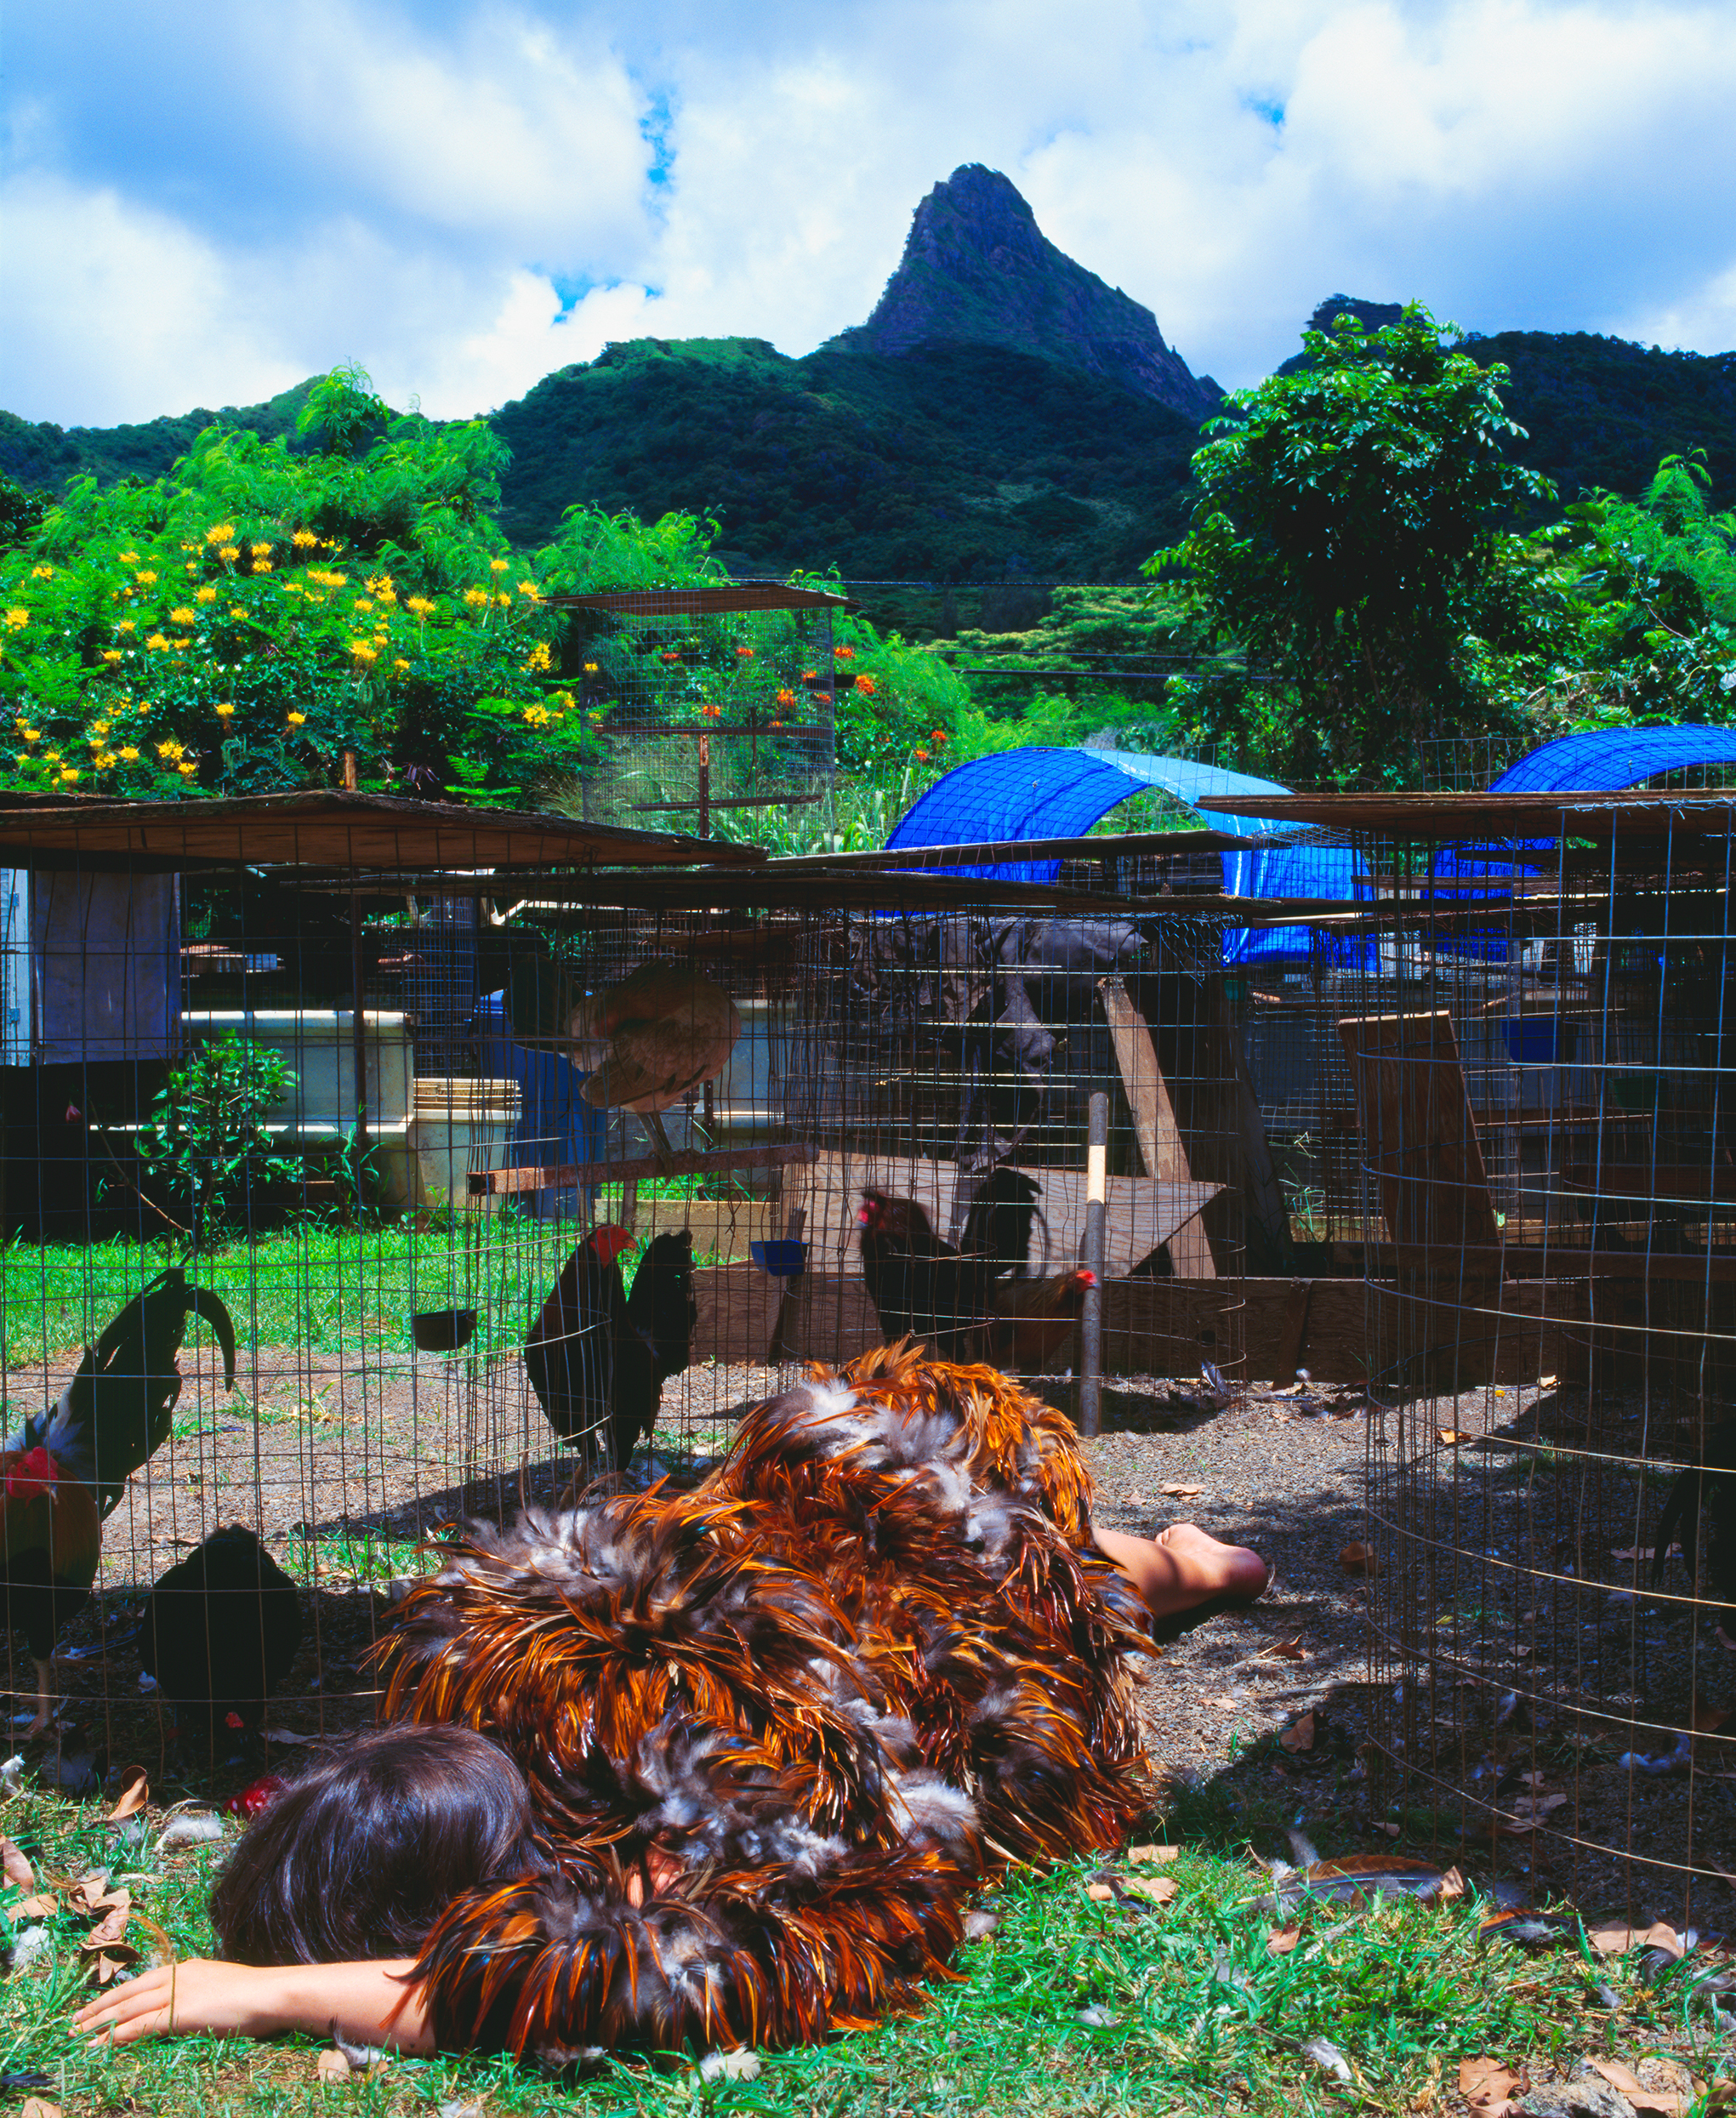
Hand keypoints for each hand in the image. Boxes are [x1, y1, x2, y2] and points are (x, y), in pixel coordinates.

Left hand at [76, 1959, 286, 2046]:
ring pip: (129, 2008)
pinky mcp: (179, 2013)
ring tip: (78, 2034)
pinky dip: (118, 2035)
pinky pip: (141, 2026)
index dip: (116, 1994)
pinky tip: (101, 2044)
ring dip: (100, 2023)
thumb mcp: (220, 1988)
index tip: (97, 2005)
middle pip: (128, 1993)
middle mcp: (177, 1976)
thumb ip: (199, 1994)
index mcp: (186, 1969)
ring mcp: (177, 1993)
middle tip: (75, 2021)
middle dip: (99, 2007)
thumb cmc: (254, 1995)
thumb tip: (188, 2007)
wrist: (270, 1993)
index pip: (142, 1981)